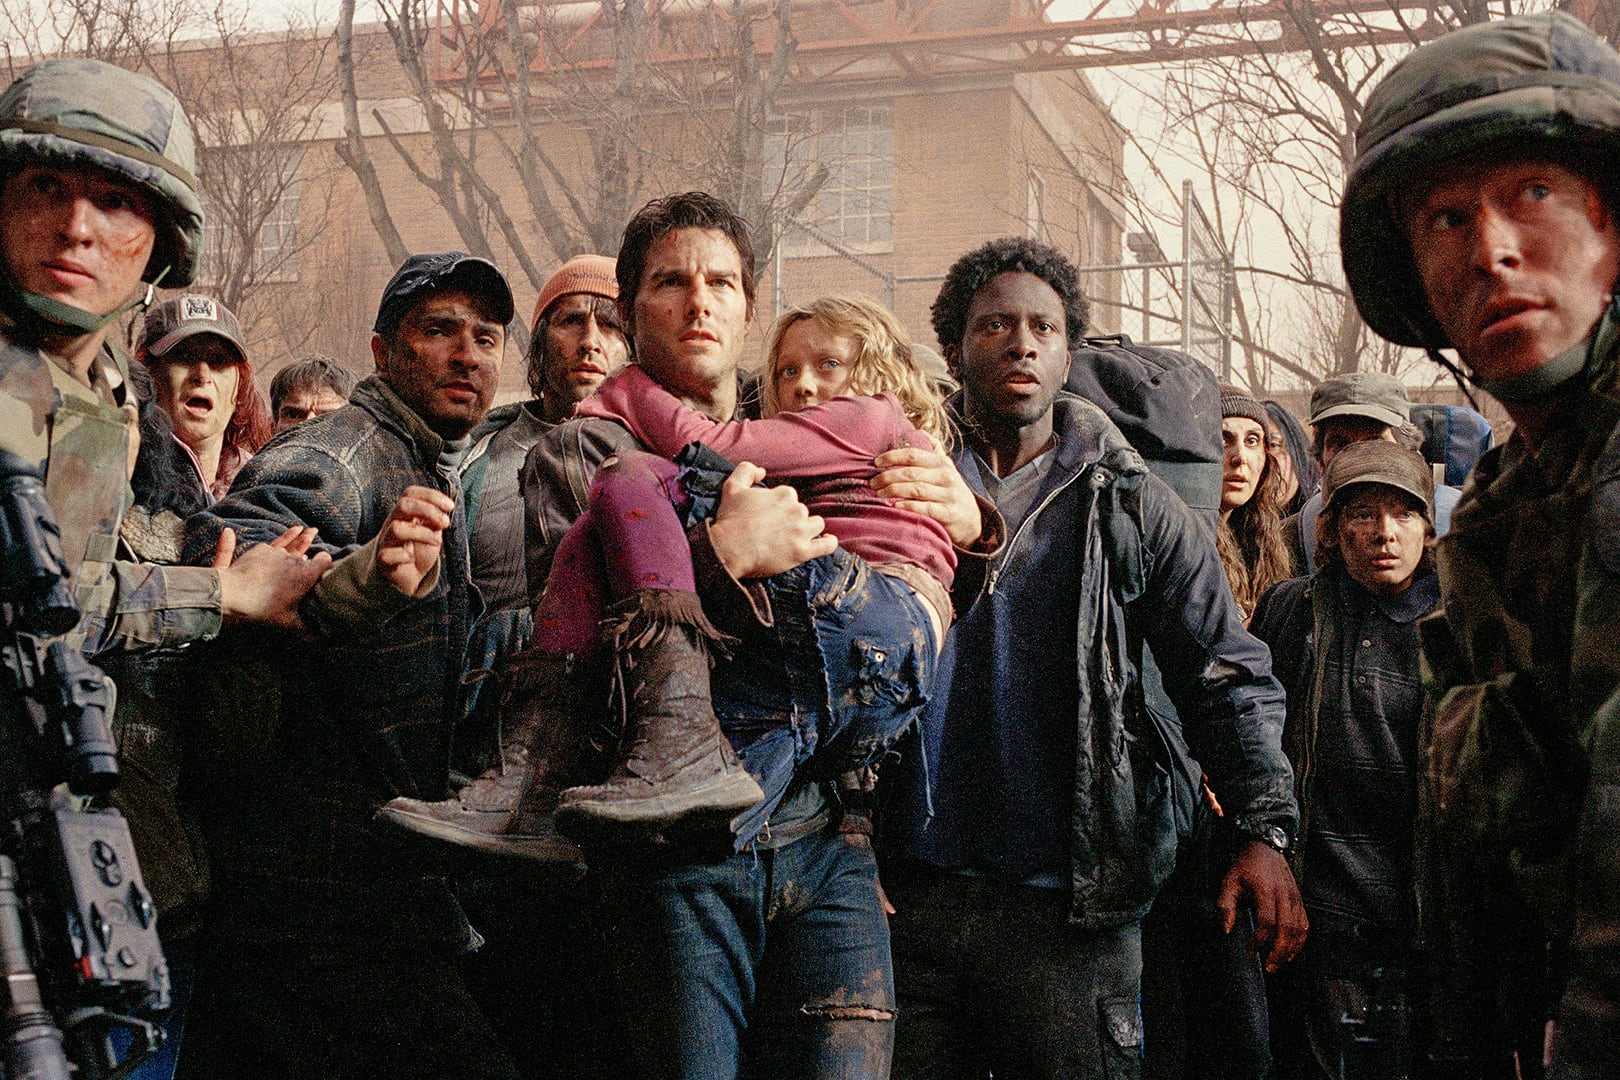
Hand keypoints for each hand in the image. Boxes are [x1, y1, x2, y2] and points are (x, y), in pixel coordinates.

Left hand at [215, 525, 332, 629]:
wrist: (232, 595)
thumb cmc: (262, 610)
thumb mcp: (288, 622)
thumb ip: (306, 627)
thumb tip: (317, 636)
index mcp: (306, 574)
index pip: (325, 559)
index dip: (327, 561)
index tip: (326, 564)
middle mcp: (295, 559)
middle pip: (306, 550)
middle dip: (310, 547)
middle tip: (315, 535)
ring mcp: (277, 552)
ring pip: (290, 544)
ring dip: (296, 538)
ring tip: (303, 529)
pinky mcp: (260, 550)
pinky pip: (272, 546)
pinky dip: (275, 546)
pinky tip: (276, 546)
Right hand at [377, 485, 453, 596]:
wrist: (409, 577)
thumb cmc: (420, 550)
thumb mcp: (433, 532)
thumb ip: (436, 520)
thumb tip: (444, 511)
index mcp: (404, 513)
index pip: (411, 494)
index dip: (431, 495)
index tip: (450, 506)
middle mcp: (393, 523)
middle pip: (403, 505)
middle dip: (428, 510)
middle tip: (445, 523)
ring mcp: (386, 541)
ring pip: (396, 528)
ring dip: (422, 534)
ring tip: (437, 541)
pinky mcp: (382, 560)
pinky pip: (386, 555)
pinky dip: (403, 556)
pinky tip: (411, 559)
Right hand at [707, 462, 836, 578]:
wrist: (729, 548)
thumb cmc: (730, 519)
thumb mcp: (732, 486)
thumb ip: (746, 471)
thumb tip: (761, 471)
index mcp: (784, 494)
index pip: (790, 496)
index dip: (779, 506)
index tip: (769, 516)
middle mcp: (797, 510)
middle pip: (802, 511)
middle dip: (792, 519)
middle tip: (775, 530)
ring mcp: (802, 532)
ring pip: (816, 525)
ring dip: (809, 528)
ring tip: (796, 536)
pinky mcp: (803, 552)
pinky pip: (827, 546)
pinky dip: (829, 542)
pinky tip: (828, 540)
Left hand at [869, 447, 981, 547]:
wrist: (972, 520)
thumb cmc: (951, 492)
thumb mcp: (946, 469)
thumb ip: (933, 450)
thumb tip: (918, 430)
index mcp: (941, 462)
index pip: (913, 455)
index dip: (892, 456)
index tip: (876, 462)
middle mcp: (946, 476)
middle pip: (910, 473)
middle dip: (887, 476)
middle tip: (872, 483)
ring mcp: (949, 494)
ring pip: (916, 489)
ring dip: (893, 490)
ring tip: (878, 494)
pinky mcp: (949, 513)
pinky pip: (925, 508)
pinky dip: (908, 506)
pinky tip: (894, 506)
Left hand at [1216, 840, 1306, 971]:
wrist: (1266, 847)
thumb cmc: (1246, 866)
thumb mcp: (1229, 882)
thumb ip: (1225, 906)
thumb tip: (1226, 931)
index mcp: (1265, 890)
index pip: (1266, 922)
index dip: (1259, 940)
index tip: (1249, 951)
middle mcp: (1284, 895)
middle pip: (1286, 929)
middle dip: (1278, 952)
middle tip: (1268, 967)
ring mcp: (1295, 898)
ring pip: (1298, 930)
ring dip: (1290, 950)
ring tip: (1277, 964)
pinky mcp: (1300, 901)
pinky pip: (1305, 925)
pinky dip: (1300, 941)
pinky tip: (1290, 952)